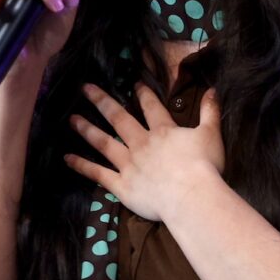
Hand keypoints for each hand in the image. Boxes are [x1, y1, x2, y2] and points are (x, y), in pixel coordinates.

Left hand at [64, 83, 224, 222]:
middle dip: (102, 101)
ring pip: (104, 143)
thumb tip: (213, 89)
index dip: (142, 93)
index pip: (150, 107)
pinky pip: (99, 174)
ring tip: (72, 119)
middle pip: (119, 118)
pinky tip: (67, 158)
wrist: (191, 197)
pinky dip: (82, 166)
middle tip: (86, 88)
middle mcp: (141, 144)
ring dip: (87, 130)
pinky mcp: (122, 186)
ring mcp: (129, 164)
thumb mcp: (211, 134)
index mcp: (163, 131)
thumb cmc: (204, 166)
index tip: (133, 82)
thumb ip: (210, 111)